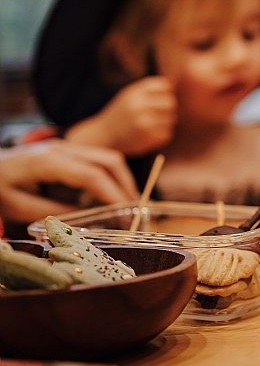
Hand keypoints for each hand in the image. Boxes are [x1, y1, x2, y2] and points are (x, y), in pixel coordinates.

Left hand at [0, 140, 137, 224]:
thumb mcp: (19, 208)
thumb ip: (54, 212)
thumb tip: (89, 218)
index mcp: (47, 161)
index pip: (92, 175)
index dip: (113, 195)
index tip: (125, 215)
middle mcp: (61, 148)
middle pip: (108, 160)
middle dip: (126, 186)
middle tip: (134, 211)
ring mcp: (65, 147)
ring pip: (107, 157)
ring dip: (122, 180)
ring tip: (127, 205)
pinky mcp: (67, 152)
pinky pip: (97, 160)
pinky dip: (111, 177)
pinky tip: (111, 196)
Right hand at [66, 77, 176, 155]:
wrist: (103, 135)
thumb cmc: (121, 114)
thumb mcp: (130, 96)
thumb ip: (149, 90)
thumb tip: (174, 85)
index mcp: (134, 93)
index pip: (164, 85)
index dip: (166, 92)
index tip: (160, 98)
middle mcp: (138, 106)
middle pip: (170, 102)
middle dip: (169, 108)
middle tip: (162, 113)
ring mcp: (143, 122)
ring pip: (171, 119)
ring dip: (166, 122)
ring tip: (153, 124)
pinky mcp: (146, 138)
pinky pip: (167, 134)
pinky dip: (162, 134)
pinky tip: (151, 134)